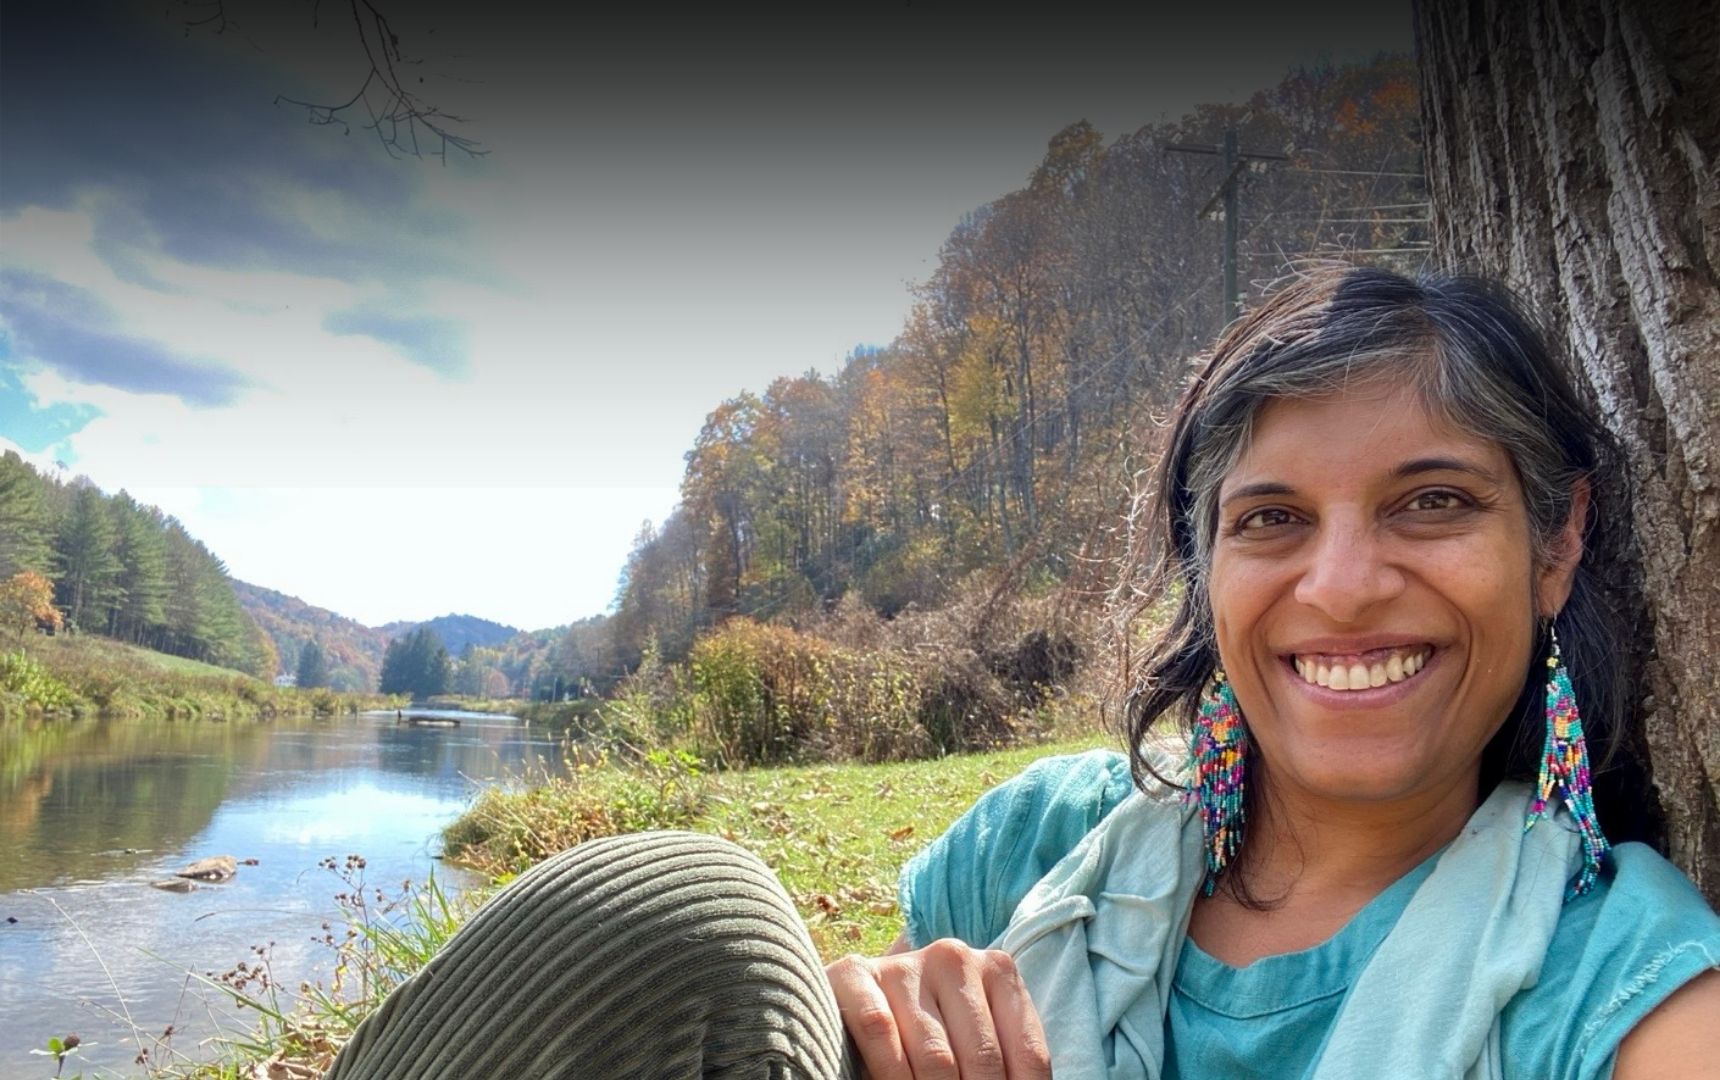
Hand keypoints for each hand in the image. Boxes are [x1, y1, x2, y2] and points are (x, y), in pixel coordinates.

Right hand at [825, 935, 1051, 1079]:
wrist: (858, 997)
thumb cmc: (929, 1031)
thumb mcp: (972, 1041)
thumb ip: (1000, 1066)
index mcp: (997, 972)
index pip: (1029, 1055)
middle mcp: (954, 959)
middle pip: (983, 1059)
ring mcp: (905, 966)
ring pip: (935, 1056)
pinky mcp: (855, 975)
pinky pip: (880, 1033)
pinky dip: (890, 1078)